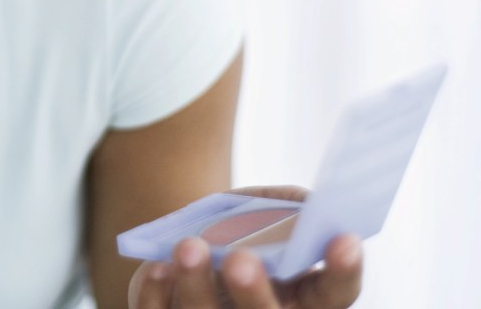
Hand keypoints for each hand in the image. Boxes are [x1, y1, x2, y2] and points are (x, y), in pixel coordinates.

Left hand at [127, 187, 362, 308]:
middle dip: (253, 295)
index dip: (342, 271)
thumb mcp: (262, 209)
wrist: (182, 244)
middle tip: (240, 260)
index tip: (344, 237)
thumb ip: (287, 204)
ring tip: (188, 247)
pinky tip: (159, 267)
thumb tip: (307, 203)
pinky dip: (157, 295)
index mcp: (301, 298)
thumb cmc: (234, 229)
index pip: (333, 294)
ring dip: (198, 287)